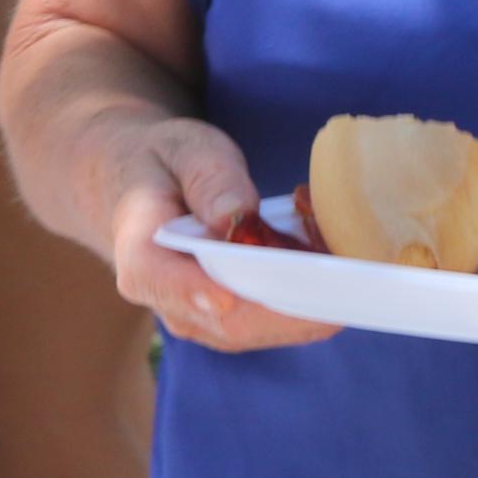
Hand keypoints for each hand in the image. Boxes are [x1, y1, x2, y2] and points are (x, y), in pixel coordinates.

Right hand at [84, 116, 342, 354]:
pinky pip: (275, 323)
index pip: (158, 280)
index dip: (193, 292)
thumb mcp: (184, 148)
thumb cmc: (167, 163)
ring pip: (262, 329)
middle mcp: (169, 302)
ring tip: (335, 247)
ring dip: (308, 298)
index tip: (227, 296)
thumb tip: (236, 217)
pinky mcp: (232, 323)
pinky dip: (308, 296)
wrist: (146, 186)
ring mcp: (202, 320)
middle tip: (337, 265)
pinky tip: (325, 258)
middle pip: (230, 320)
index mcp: (139, 254)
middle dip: (290, 300)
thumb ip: (208, 178)